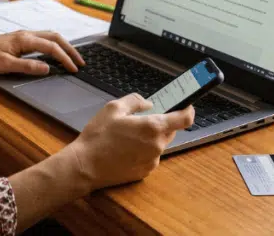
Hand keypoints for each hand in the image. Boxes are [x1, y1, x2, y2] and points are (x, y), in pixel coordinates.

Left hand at [0, 30, 84, 75]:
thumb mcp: (6, 66)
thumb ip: (27, 67)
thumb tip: (48, 68)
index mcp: (25, 39)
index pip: (51, 47)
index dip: (65, 58)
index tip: (74, 69)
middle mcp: (26, 34)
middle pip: (55, 37)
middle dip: (69, 49)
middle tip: (80, 61)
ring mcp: (23, 36)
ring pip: (49, 36)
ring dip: (62, 45)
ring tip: (71, 57)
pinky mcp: (19, 40)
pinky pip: (42, 39)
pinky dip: (53, 45)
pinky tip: (53, 53)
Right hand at [65, 94, 194, 190]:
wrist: (85, 166)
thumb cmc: (98, 136)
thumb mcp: (113, 108)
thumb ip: (135, 101)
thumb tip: (148, 104)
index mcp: (152, 127)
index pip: (184, 119)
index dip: (188, 110)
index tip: (186, 105)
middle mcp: (157, 145)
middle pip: (170, 131)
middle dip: (161, 123)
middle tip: (142, 119)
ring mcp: (152, 160)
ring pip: (159, 144)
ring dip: (150, 137)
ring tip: (127, 135)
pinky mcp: (145, 172)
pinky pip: (150, 156)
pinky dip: (143, 150)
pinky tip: (124, 149)